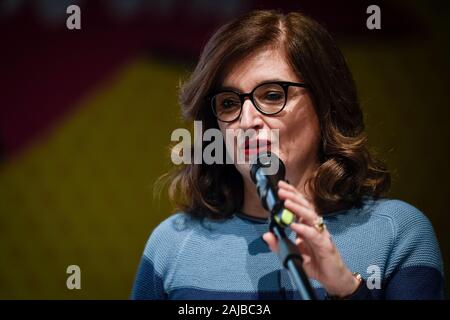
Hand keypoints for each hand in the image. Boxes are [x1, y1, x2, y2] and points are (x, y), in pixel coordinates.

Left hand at [262, 180, 359, 296]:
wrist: (332, 278)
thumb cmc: (315, 263)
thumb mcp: (292, 254)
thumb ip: (279, 245)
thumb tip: (266, 235)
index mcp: (307, 226)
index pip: (300, 206)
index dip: (291, 195)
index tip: (280, 187)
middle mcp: (315, 227)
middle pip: (305, 207)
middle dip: (293, 196)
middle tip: (281, 190)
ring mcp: (321, 235)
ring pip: (310, 217)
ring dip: (298, 208)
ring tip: (287, 202)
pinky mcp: (325, 245)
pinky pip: (314, 235)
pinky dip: (304, 229)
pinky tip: (295, 225)